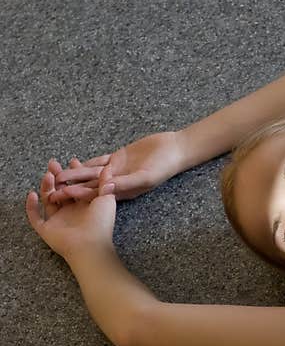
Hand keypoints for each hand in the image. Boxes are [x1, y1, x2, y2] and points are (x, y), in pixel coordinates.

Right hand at [26, 164, 117, 261]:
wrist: (90, 244)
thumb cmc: (101, 223)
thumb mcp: (107, 199)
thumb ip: (106, 183)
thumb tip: (109, 167)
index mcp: (85, 206)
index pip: (77, 187)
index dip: (75, 174)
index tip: (72, 161)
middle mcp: (71, 212)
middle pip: (61, 191)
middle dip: (57, 177)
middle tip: (54, 164)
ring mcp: (58, 221)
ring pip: (48, 200)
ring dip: (46, 187)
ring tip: (48, 175)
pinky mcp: (46, 229)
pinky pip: (35, 216)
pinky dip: (31, 206)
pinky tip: (32, 194)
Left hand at [45, 130, 187, 203]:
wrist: (173, 149)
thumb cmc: (163, 166)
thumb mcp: (145, 176)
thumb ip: (125, 183)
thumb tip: (103, 189)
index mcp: (123, 192)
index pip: (96, 195)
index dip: (78, 195)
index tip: (62, 195)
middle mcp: (117, 183)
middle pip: (89, 186)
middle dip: (71, 188)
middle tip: (51, 190)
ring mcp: (117, 171)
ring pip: (91, 174)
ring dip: (75, 175)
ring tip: (56, 175)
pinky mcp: (118, 159)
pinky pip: (98, 162)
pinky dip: (86, 163)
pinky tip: (72, 163)